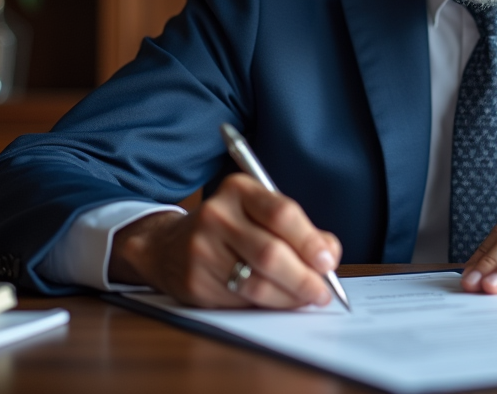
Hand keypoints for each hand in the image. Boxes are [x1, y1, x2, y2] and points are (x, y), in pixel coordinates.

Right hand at [109, 173, 341, 308]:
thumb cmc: (231, 227)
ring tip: (306, 299)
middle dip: (303, 278)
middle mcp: (216, 216)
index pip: (281, 213)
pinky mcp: (195, 282)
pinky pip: (240, 300)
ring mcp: (201, 250)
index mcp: (239, 190)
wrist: (168, 245)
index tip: (327, 262)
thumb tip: (328, 256)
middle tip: (322, 291)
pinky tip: (277, 302)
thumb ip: (300, 229)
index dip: (309, 241)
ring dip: (289, 297)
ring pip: (256, 283)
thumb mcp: (261, 212)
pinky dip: (266, 305)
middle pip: (271, 253)